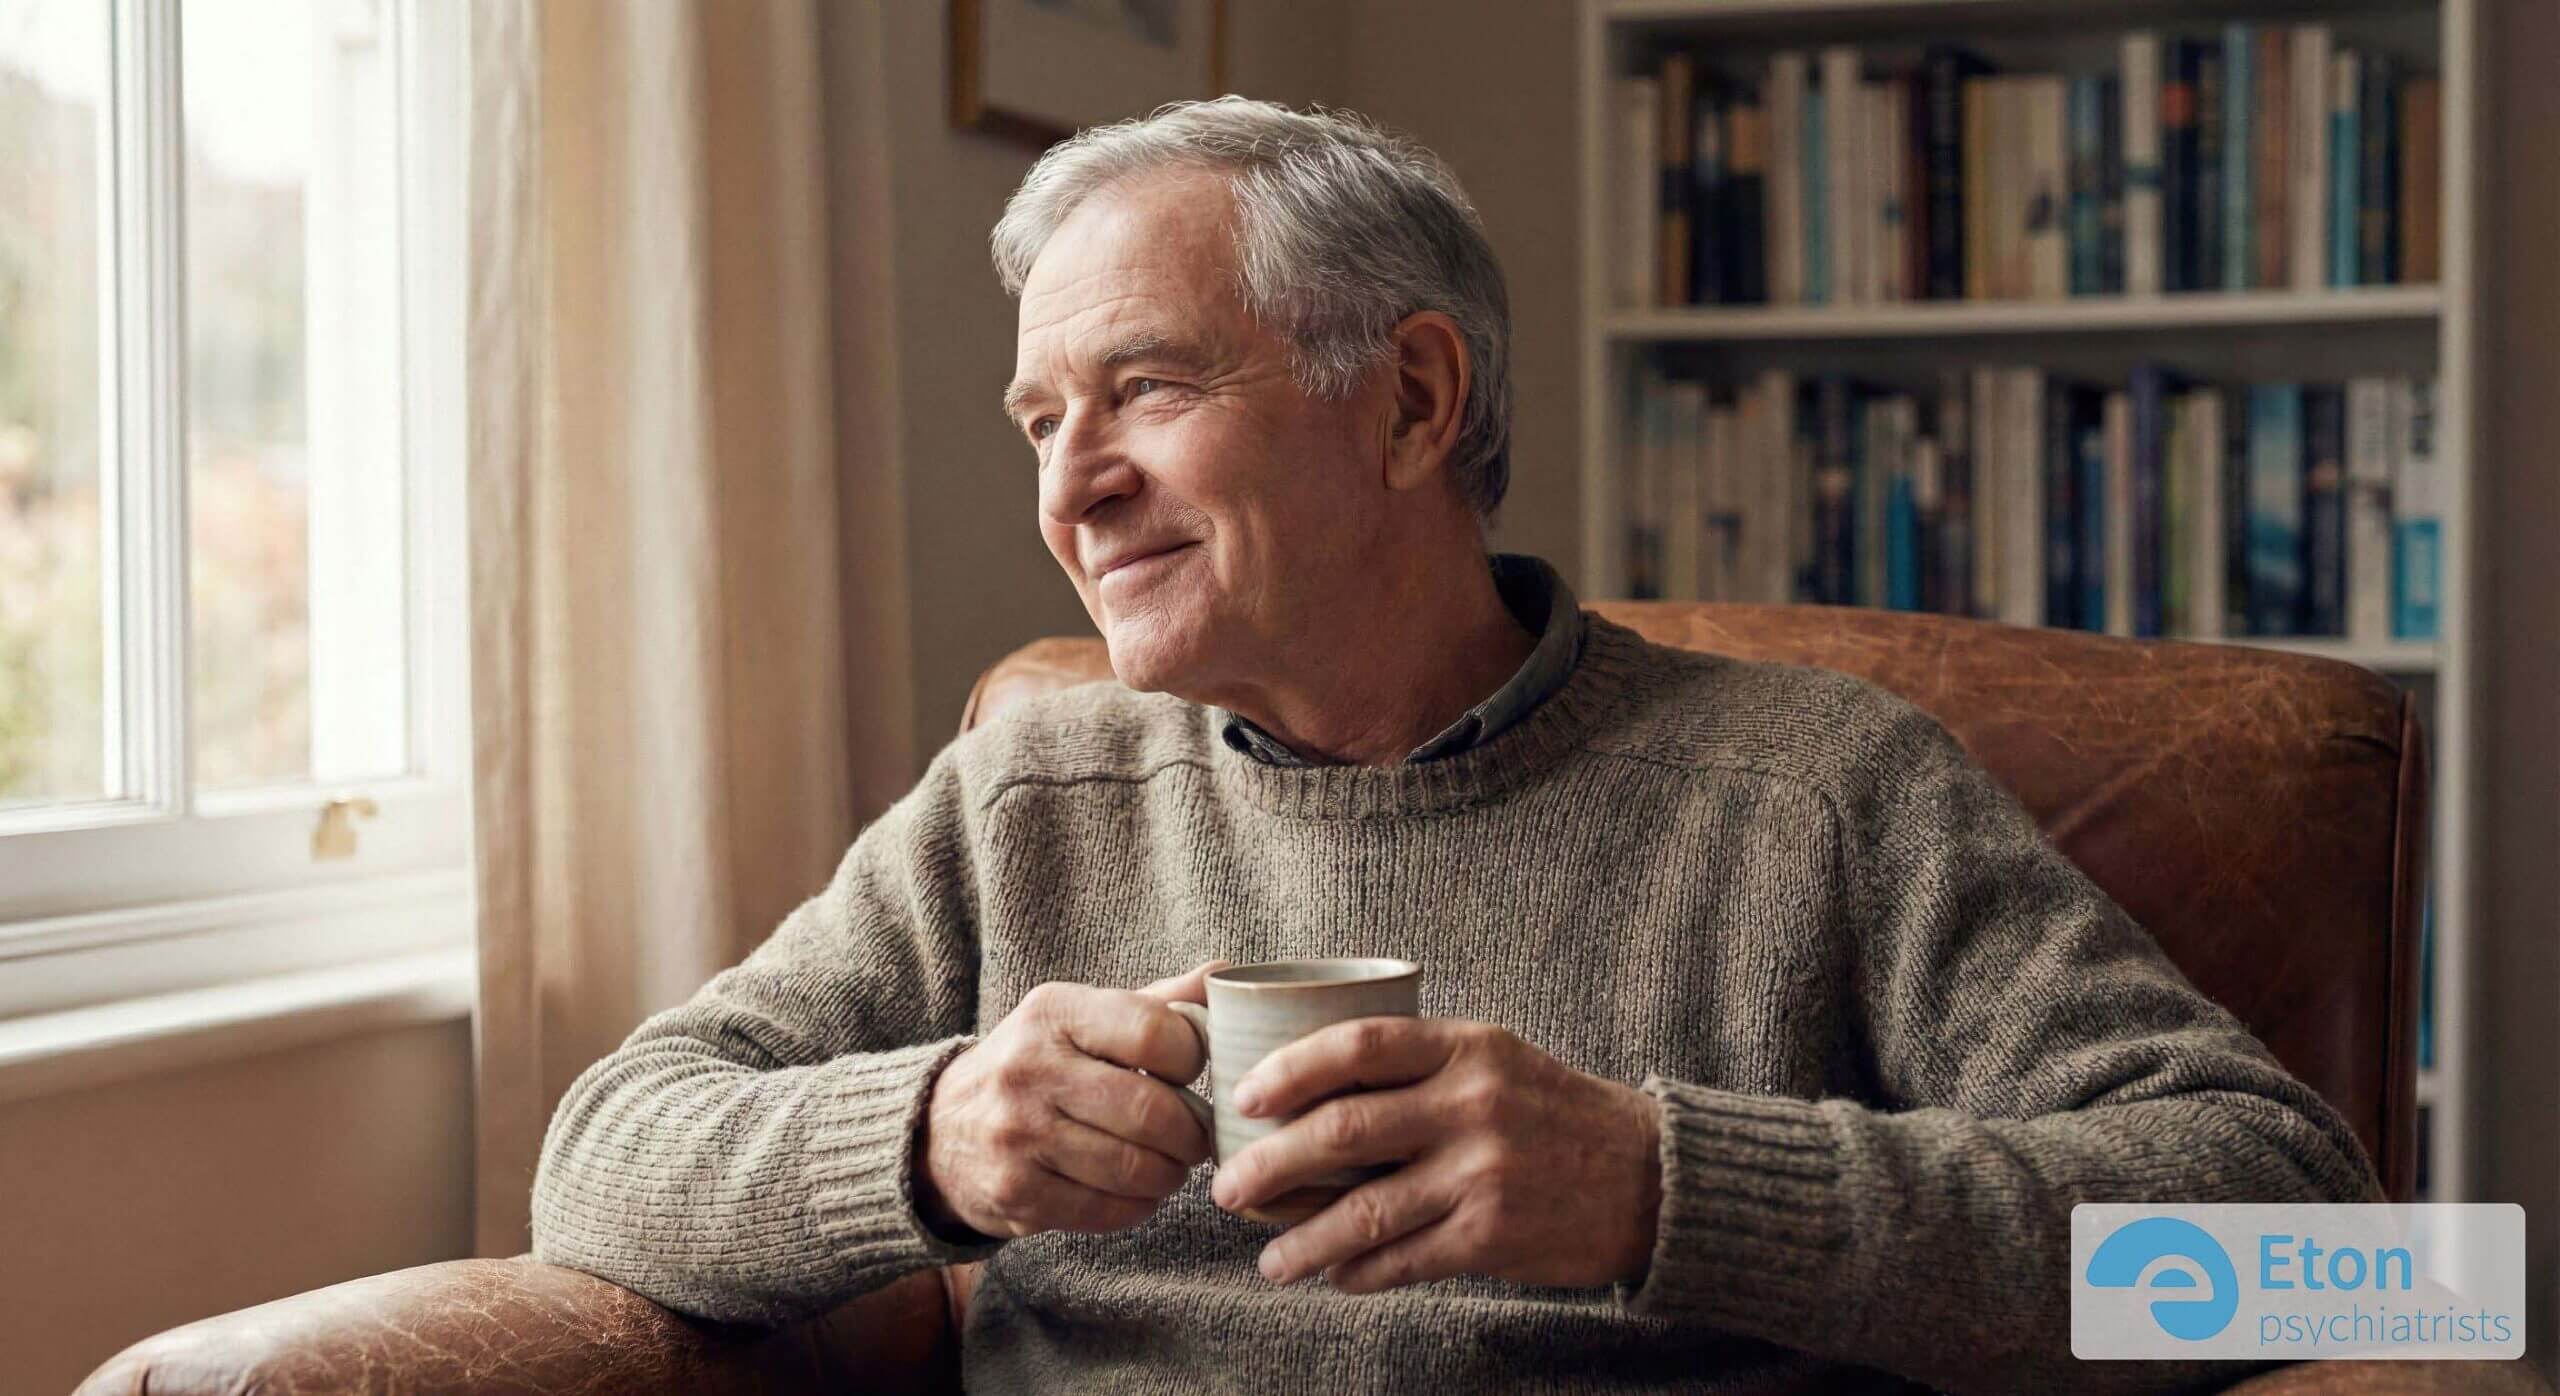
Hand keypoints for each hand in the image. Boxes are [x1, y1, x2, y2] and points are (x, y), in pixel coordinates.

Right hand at [913, 959, 1227, 1240]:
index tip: (1190, 1074)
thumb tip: (1228, 974)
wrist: (939, 1130)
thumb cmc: (1038, 1066)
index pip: (1155, 1032)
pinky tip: (1136, 1190)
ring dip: (1170, 1173)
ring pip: (1136, 1168)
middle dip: (1192, 1132)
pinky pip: (1109, 1210)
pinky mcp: (1017, 1194)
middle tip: (1196, 1136)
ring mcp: (1019, 1136)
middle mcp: (1030, 1069)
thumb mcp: (1081, 1017)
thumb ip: (1157, 1001)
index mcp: (1054, 1012)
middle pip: (1152, 1111)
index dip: (1193, 1059)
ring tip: (1170, 1164)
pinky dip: (1138, 1206)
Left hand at [1210, 1016, 1663, 1293]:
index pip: (1358, 1044)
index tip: (1244, 1097)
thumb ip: (1418, 1064)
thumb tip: (1310, 1088)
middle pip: (1344, 1130)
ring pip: (1364, 1211)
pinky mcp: (1492, 1236)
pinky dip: (1358, 1272)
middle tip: (1226, 1189)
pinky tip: (1334, 1277)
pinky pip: (1403, 1259)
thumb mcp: (1495, 1058)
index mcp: (1465, 1047)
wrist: (1648, 1176)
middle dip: (1271, 1165)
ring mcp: (1482, 1173)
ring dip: (1303, 1240)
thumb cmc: (1552, 1112)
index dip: (1290, 1069)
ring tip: (1268, 1260)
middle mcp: (1472, 1104)